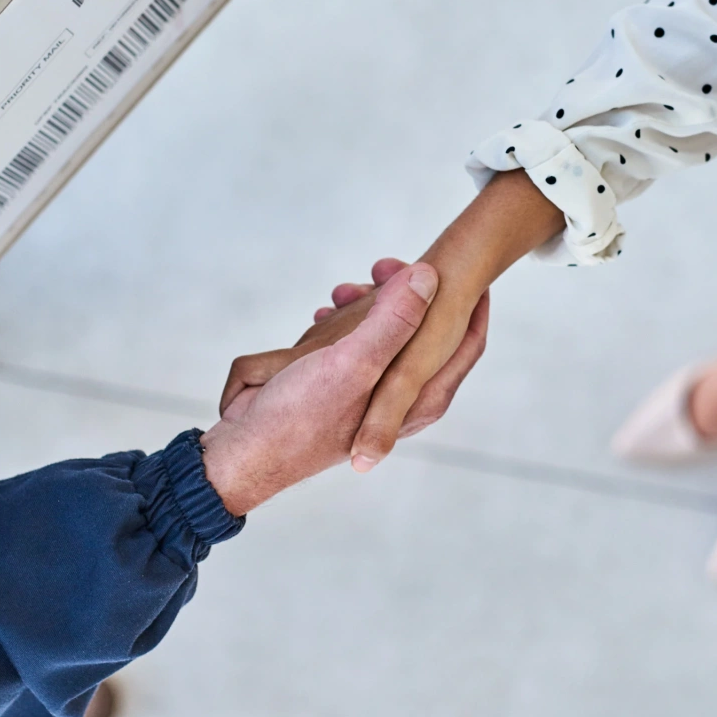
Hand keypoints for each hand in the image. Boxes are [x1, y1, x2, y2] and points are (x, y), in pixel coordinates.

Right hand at [223, 171, 558, 469]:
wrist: (244, 449)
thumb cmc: (297, 418)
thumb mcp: (353, 364)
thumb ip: (394, 321)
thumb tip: (429, 277)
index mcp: (419, 398)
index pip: (467, 343)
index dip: (472, 303)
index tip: (469, 266)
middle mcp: (401, 397)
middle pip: (425, 333)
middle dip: (406, 294)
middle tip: (384, 266)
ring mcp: (369, 391)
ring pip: (385, 334)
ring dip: (367, 306)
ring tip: (344, 290)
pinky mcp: (339, 385)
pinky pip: (353, 342)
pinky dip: (340, 323)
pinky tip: (323, 311)